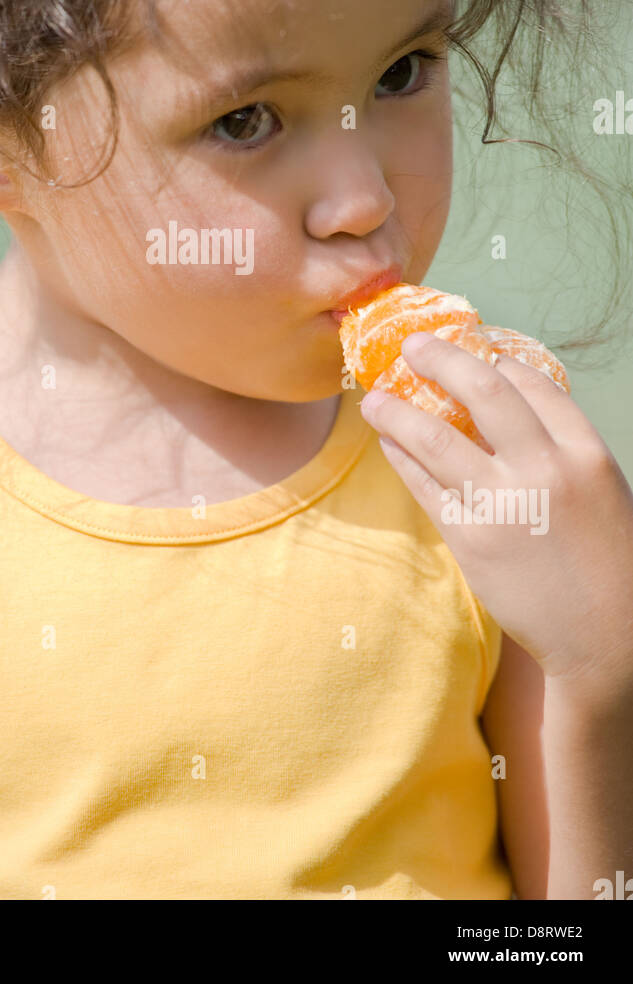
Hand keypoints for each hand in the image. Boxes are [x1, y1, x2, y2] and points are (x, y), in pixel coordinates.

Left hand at [358, 331, 632, 696]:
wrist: (608, 637)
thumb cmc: (608, 562)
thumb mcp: (601, 489)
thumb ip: (560, 448)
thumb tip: (510, 407)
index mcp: (585, 452)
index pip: (533, 384)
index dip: (496, 361)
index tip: (472, 350)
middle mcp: (545, 470)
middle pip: (483, 391)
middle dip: (442, 360)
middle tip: (413, 346)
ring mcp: (504, 504)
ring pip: (435, 438)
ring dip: (398, 411)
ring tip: (375, 398)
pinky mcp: (471, 539)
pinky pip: (424, 485)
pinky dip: (401, 458)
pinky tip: (389, 444)